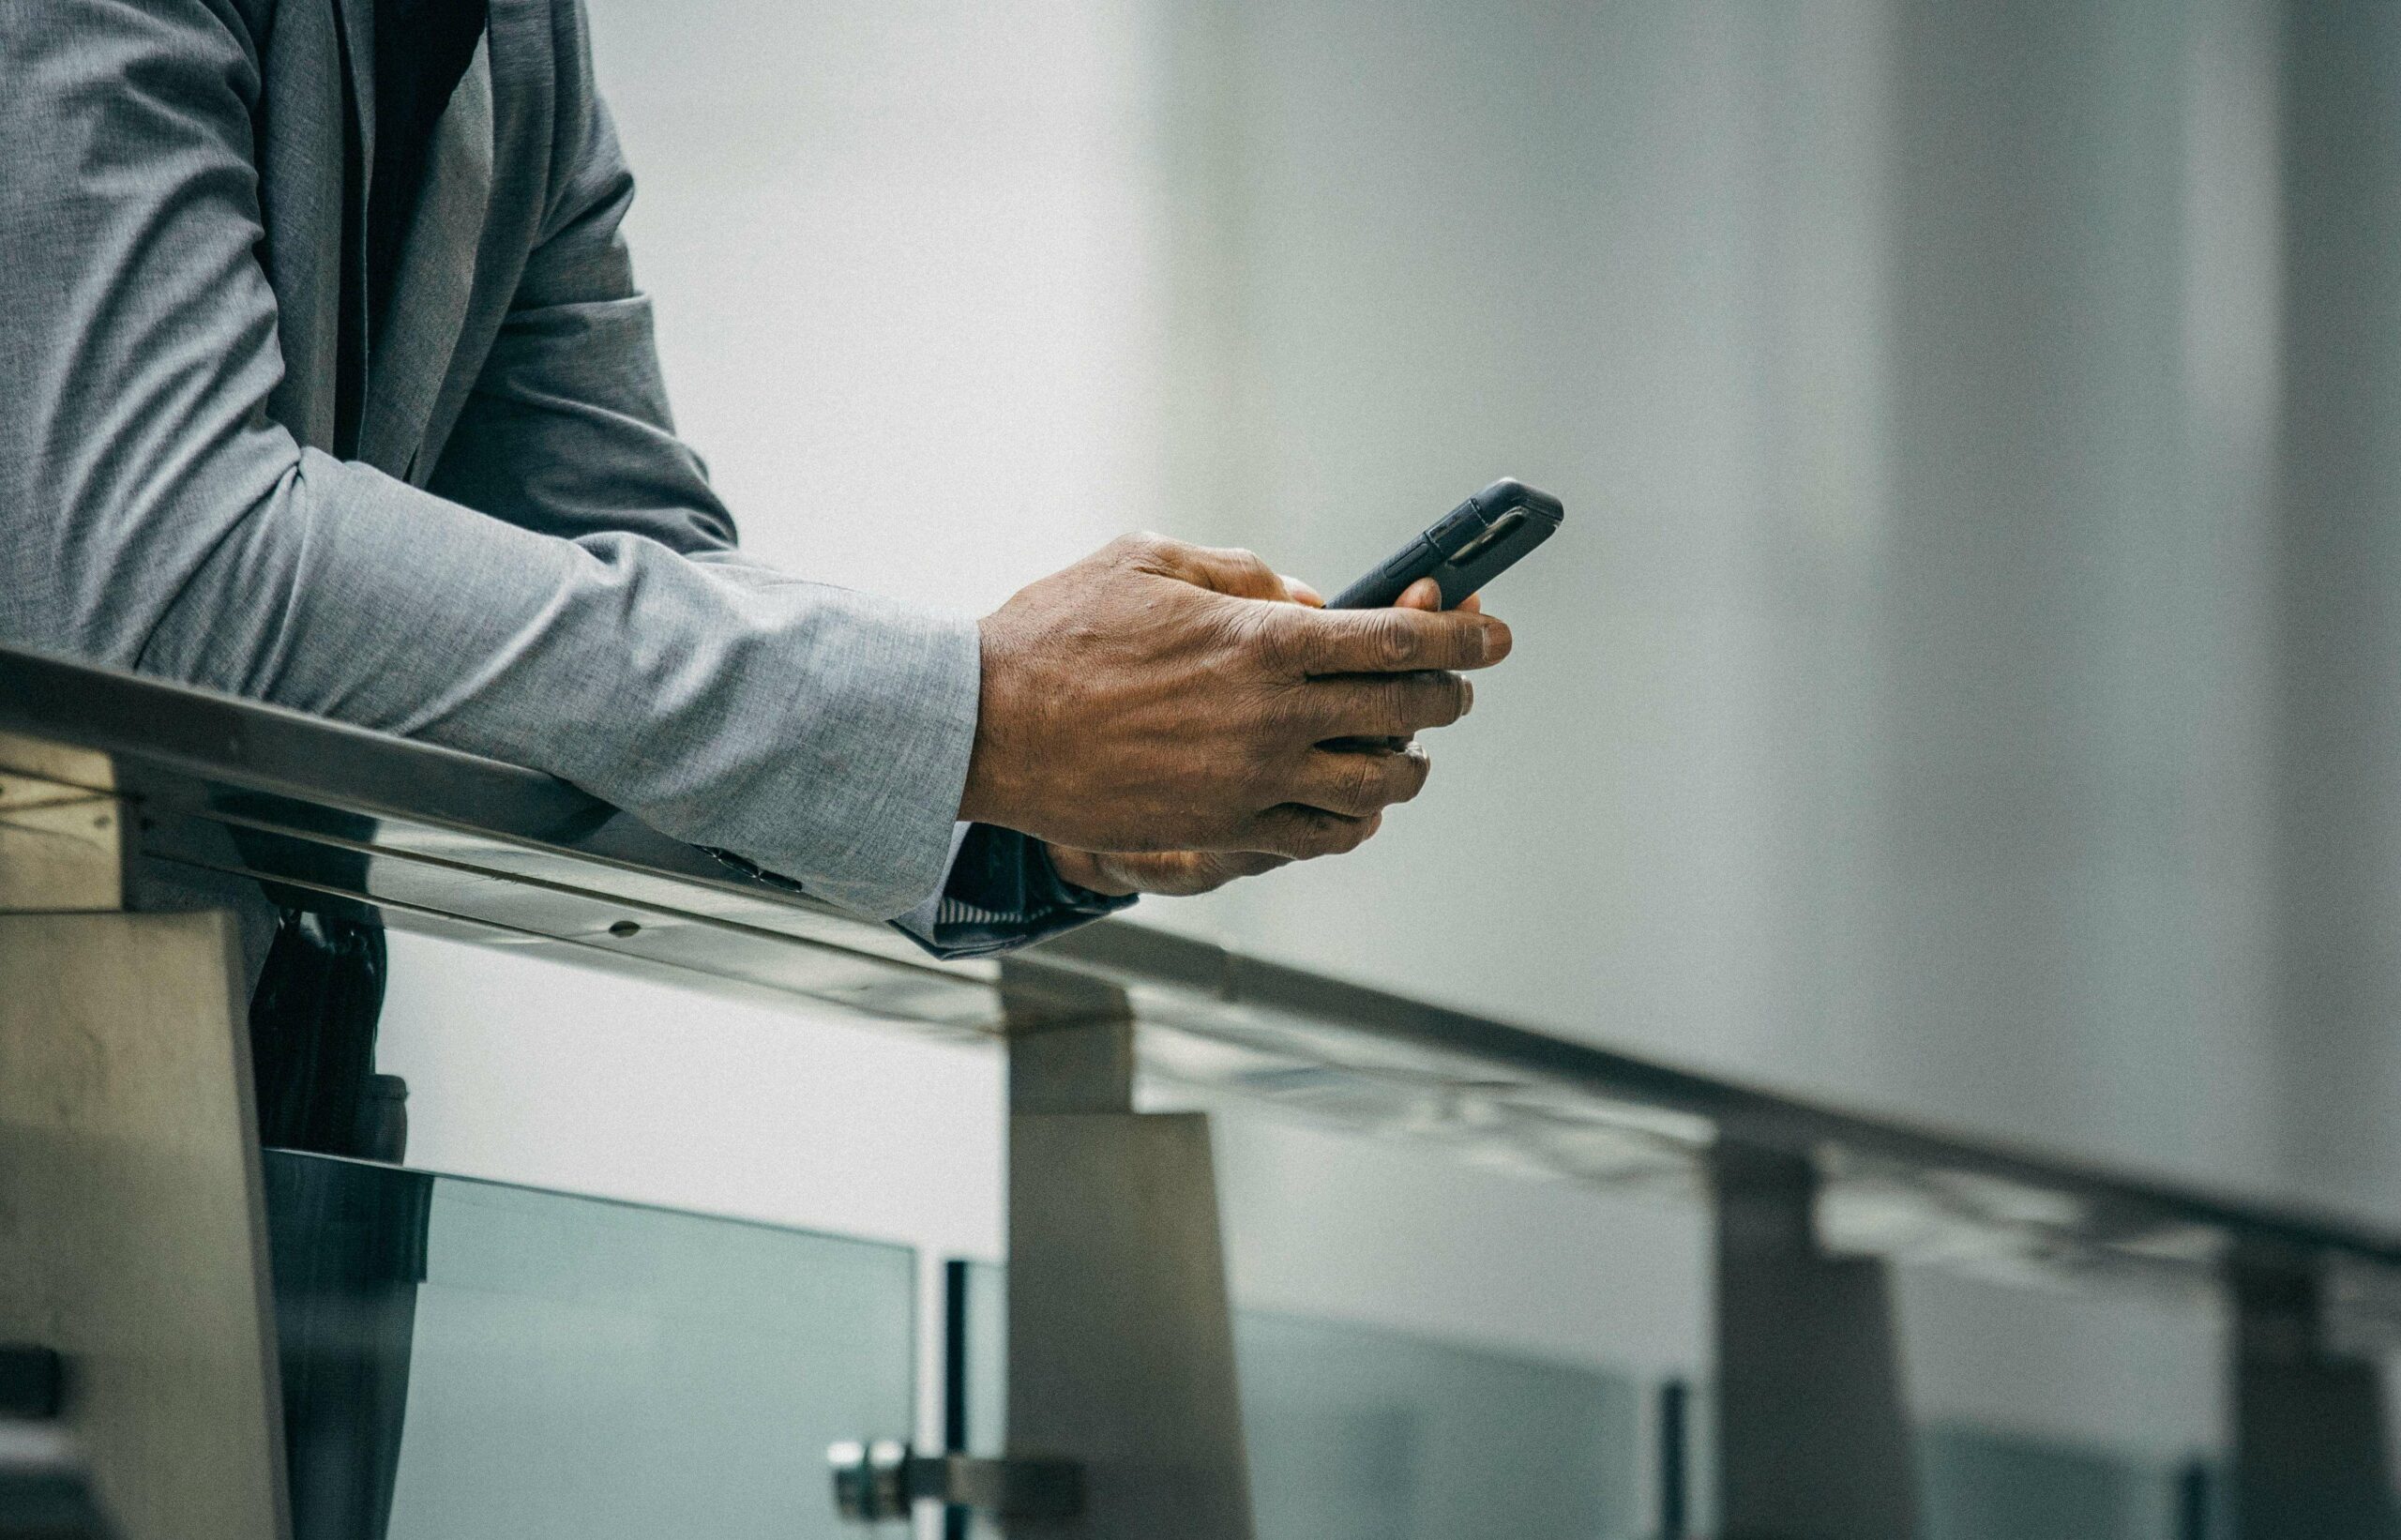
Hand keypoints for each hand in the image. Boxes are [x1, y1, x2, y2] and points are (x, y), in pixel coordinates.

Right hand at [1034, 575, 1481, 895]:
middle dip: (1446, 694)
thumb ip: (1246, 576)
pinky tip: (1352, 804)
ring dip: (1408, 765)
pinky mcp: (1222, 835)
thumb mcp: (1151, 559)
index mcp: (1263, 640)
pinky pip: (1321, 840)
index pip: (1401, 639)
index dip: (1464, 636)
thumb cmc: (1059, 631)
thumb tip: (1312, 602)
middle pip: (1407, 713)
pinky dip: (1354, 821)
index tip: (1494, 635)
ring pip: (1378, 787)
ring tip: (1406, 748)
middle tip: (1451, 683)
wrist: (985, 726)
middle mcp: (1272, 718)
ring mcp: (1252, 785)